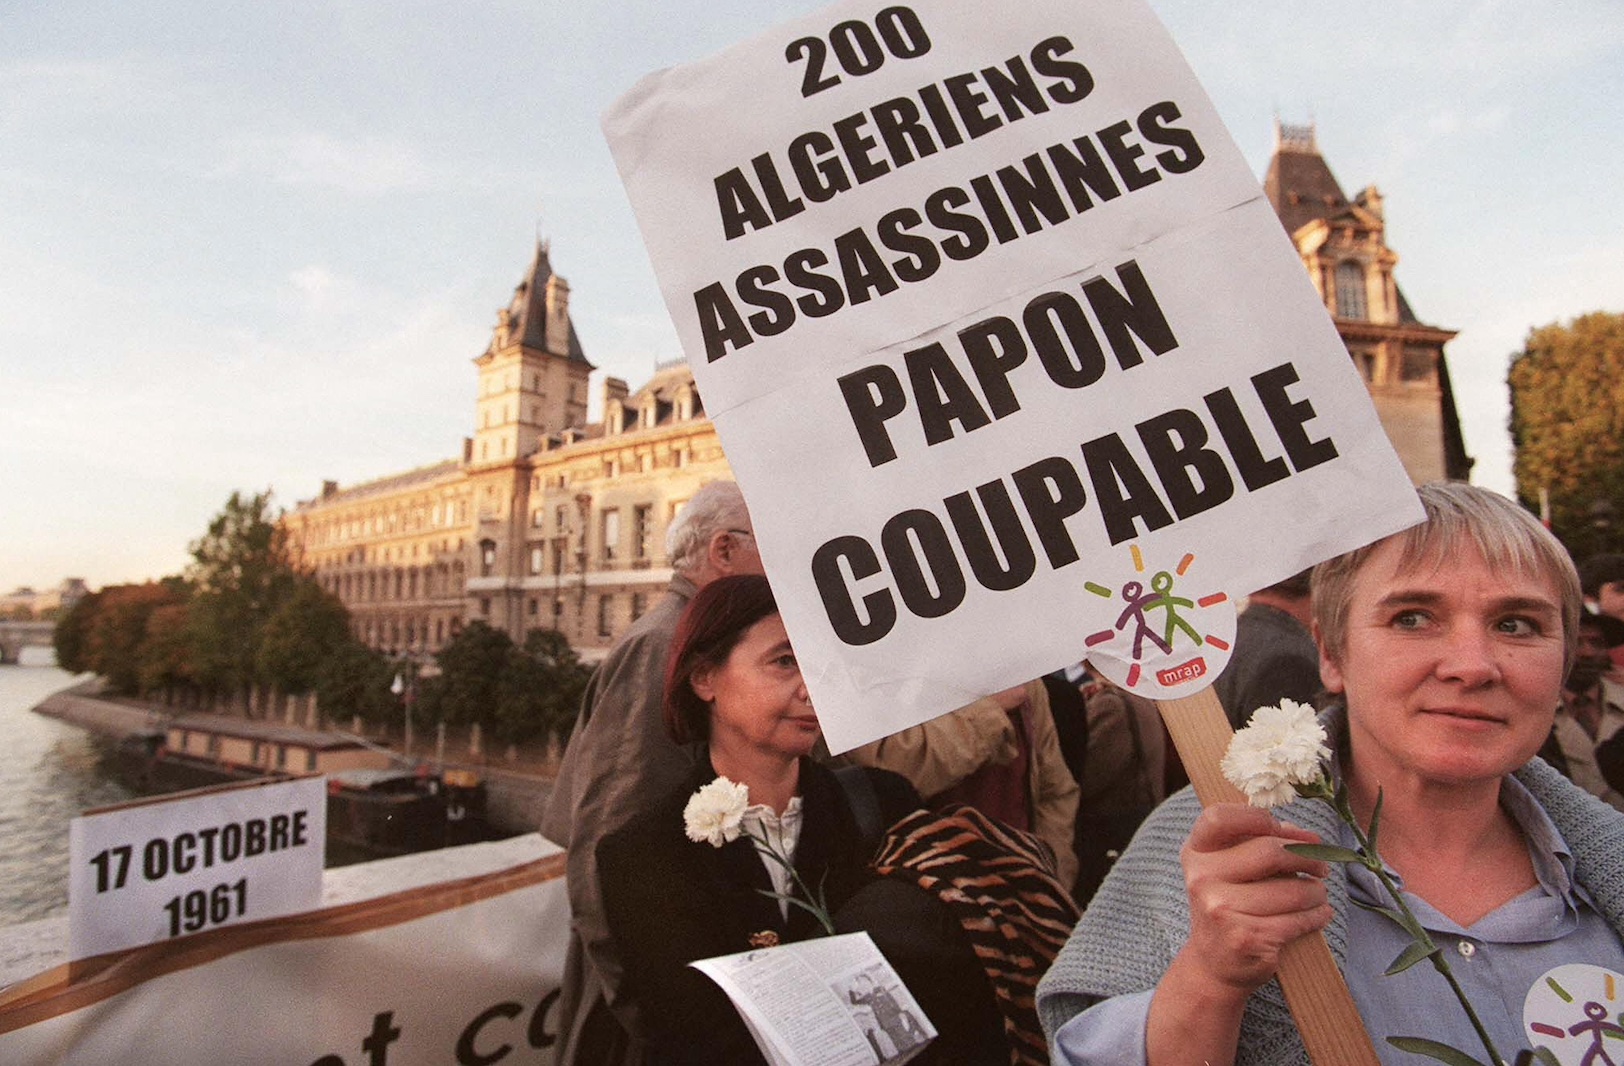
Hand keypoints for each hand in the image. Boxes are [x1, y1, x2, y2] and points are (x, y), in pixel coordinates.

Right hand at [1177, 803, 1332, 994]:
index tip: (1281, 830)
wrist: (1214, 963)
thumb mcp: (1229, 868)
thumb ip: (1259, 842)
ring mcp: (1221, 909)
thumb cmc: (1229, 906)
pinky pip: (1297, 920)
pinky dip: (1317, 915)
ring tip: (1318, 894)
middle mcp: (1202, 878)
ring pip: (1292, 890)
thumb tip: (1304, 836)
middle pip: (1269, 851)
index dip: (1256, 818)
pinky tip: (1319, 914)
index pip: (1218, 817)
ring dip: (1316, 892)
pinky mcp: (1245, 937)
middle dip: (1306, 858)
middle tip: (1321, 867)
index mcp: (1196, 853)